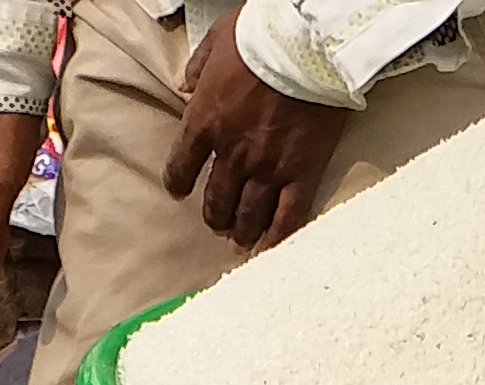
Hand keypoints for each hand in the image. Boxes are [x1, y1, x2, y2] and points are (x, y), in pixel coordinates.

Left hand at [163, 11, 344, 250]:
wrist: (307, 45)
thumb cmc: (260, 36)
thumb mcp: (217, 40)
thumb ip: (197, 67)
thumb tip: (183, 83)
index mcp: (204, 122)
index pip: (181, 167)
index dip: (177, 184)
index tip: (178, 191)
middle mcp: (231, 154)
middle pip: (216, 199)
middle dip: (214, 216)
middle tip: (218, 224)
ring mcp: (267, 168)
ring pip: (249, 215)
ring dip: (241, 232)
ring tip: (240, 242)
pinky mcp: (302, 173)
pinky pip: (288, 216)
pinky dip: (278, 236)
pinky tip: (271, 248)